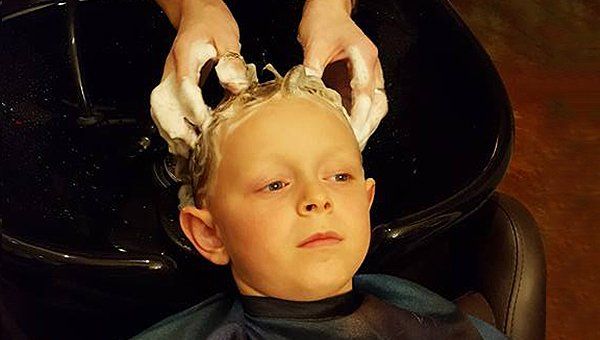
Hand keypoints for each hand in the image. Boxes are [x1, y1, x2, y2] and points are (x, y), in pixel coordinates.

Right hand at [151, 0, 251, 156]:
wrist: (196, 12)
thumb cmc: (211, 23)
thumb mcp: (227, 38)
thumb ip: (231, 63)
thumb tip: (235, 87)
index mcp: (185, 57)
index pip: (185, 89)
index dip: (194, 110)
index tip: (207, 126)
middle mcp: (170, 70)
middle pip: (163, 105)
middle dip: (178, 129)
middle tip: (195, 146)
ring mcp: (166, 78)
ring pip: (159, 111)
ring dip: (171, 133)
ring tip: (187, 150)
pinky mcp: (168, 86)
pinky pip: (161, 111)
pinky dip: (169, 129)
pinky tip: (181, 141)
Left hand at [298, 0, 387, 149]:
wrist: (328, 10)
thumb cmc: (323, 22)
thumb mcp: (314, 45)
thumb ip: (312, 70)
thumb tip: (306, 96)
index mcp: (364, 56)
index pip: (365, 93)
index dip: (359, 116)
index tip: (352, 133)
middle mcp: (371, 67)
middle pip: (377, 104)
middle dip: (367, 127)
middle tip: (354, 145)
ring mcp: (369, 74)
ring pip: (375, 107)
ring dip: (365, 126)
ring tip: (353, 144)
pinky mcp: (360, 80)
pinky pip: (364, 104)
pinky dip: (358, 119)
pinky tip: (348, 132)